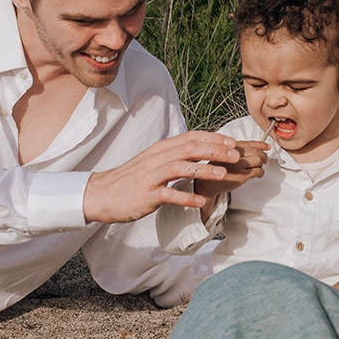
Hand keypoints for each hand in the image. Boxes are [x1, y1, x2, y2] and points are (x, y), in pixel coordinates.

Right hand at [82, 131, 250, 223]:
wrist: (101, 194)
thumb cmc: (132, 179)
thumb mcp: (154, 161)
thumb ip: (176, 155)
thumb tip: (201, 150)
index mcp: (162, 149)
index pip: (192, 137)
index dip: (214, 138)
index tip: (233, 142)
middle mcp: (157, 158)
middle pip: (189, 149)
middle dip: (215, 151)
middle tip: (236, 155)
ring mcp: (151, 177)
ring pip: (180, 168)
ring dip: (204, 170)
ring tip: (224, 174)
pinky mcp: (146, 195)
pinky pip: (168, 195)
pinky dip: (185, 197)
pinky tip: (201, 201)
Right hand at [193, 140, 267, 200]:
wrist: (208, 183)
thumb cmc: (216, 169)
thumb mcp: (224, 154)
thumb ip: (237, 150)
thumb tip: (256, 148)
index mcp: (230, 147)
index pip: (250, 143)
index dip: (261, 144)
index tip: (267, 146)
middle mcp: (235, 154)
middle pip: (257, 151)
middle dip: (264, 155)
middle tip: (265, 159)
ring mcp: (239, 165)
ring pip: (259, 160)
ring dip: (262, 163)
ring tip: (260, 166)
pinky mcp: (242, 176)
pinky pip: (258, 171)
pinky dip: (261, 172)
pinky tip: (258, 174)